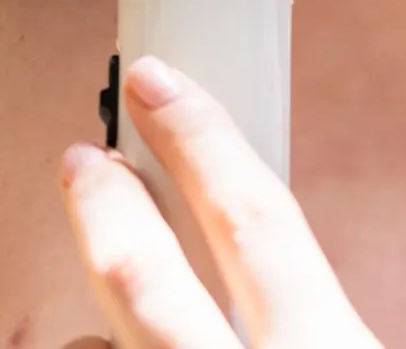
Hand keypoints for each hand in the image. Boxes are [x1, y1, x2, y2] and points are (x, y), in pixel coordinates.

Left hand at [60, 58, 379, 348]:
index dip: (198, 141)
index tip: (157, 83)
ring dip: (99, 314)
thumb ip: (322, 319)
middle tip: (83, 160)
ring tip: (106, 296)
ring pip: (102, 343)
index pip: (253, 222)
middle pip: (143, 275)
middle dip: (105, 207)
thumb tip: (275, 271)